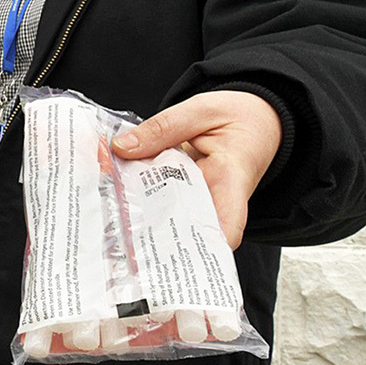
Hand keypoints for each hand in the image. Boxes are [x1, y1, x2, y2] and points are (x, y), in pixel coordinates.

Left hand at [110, 90, 281, 248]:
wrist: (257, 119)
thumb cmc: (238, 116)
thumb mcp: (202, 111)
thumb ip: (163, 128)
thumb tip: (122, 147)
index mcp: (230, 180)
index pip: (225, 226)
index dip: (201, 247)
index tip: (170, 253)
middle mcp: (217, 200)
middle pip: (186, 229)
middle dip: (154, 236)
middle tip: (119, 233)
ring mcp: (200, 201)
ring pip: (170, 218)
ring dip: (141, 218)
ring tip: (108, 219)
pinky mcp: (185, 195)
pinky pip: (162, 202)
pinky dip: (140, 198)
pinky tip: (114, 194)